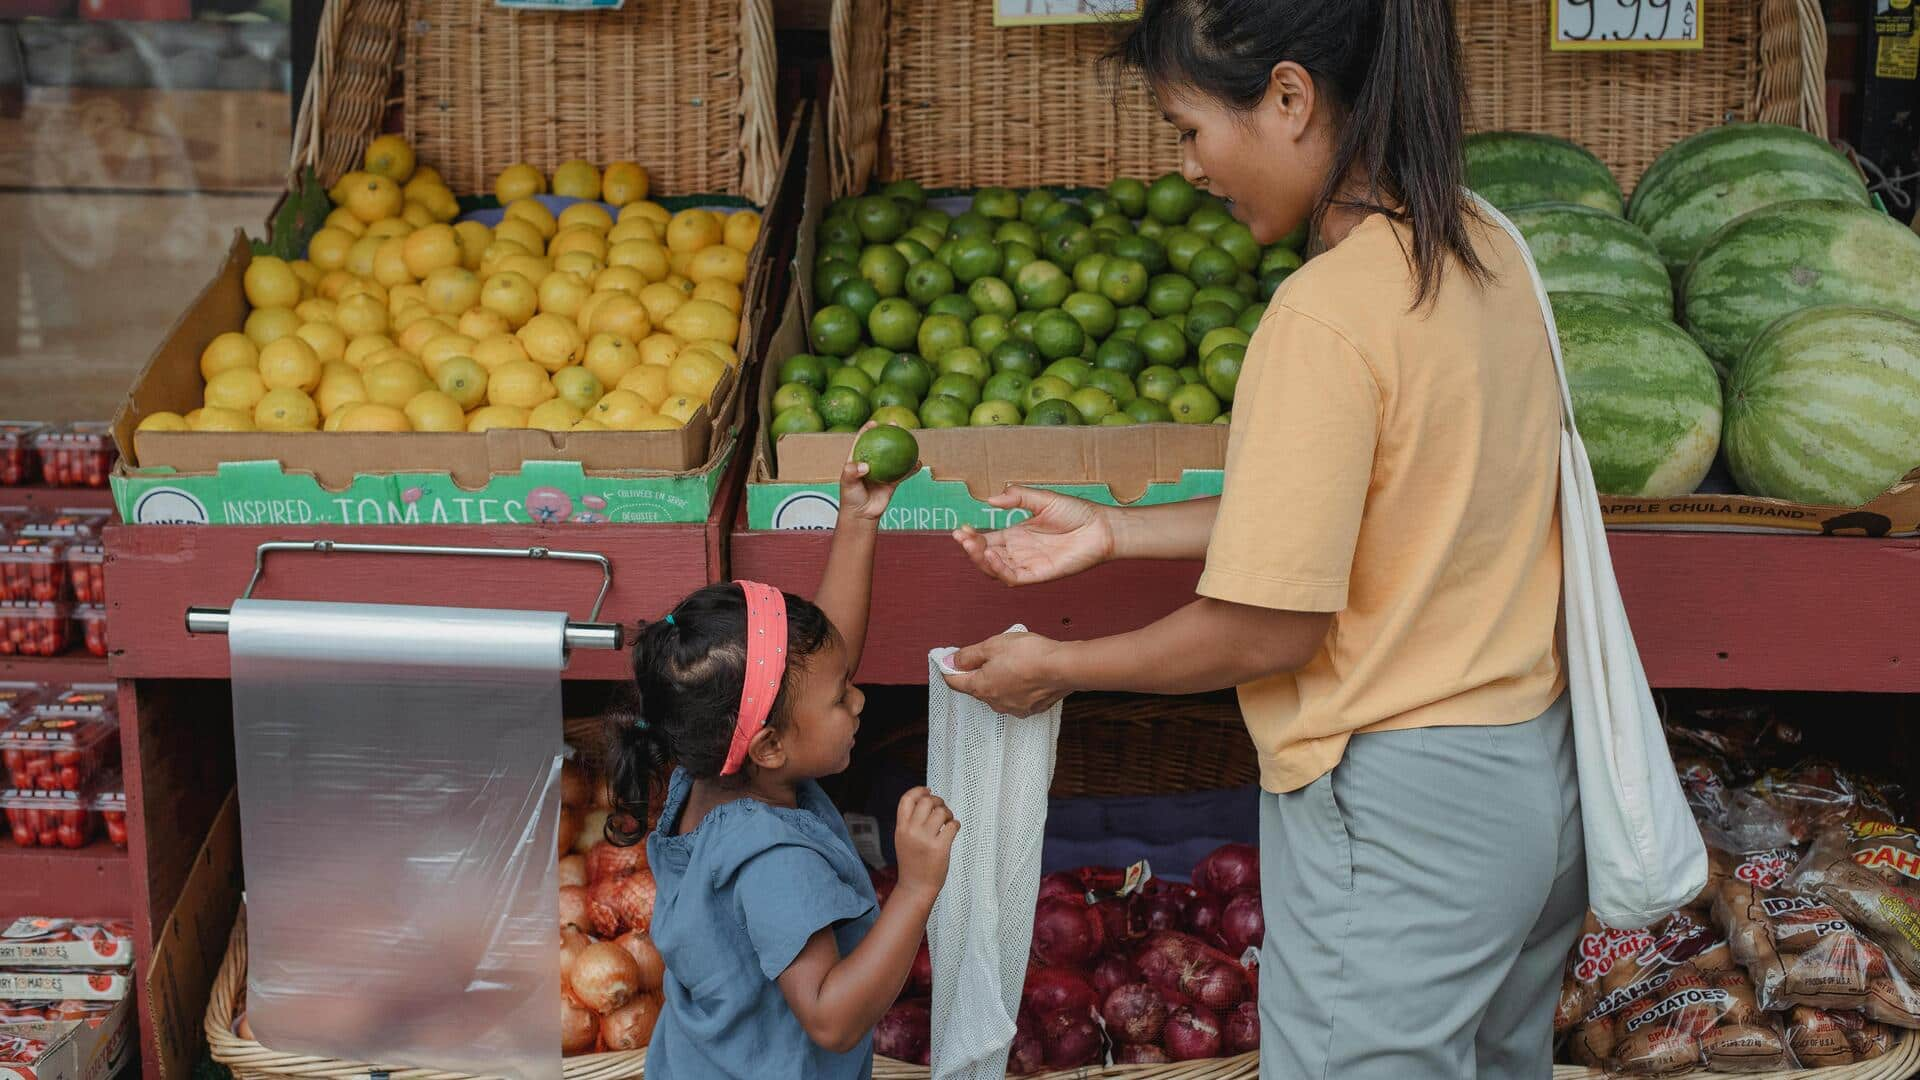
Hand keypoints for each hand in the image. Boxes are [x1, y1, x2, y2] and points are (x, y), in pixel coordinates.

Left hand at [839, 422, 911, 522]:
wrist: (862, 514)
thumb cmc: (850, 498)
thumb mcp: (847, 484)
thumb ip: (852, 473)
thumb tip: (865, 466)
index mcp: (858, 459)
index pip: (862, 440)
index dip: (867, 430)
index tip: (874, 422)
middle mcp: (872, 463)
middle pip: (881, 443)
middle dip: (888, 431)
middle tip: (895, 423)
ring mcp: (883, 471)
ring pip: (894, 456)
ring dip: (903, 446)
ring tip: (910, 438)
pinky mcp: (892, 481)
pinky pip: (904, 473)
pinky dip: (911, 468)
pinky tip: (919, 463)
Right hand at [893, 787, 957, 901]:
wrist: (915, 887)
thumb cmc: (912, 862)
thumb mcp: (903, 839)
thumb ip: (910, 822)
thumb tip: (927, 800)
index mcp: (901, 828)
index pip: (906, 799)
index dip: (918, 790)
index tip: (928, 791)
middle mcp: (912, 832)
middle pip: (926, 801)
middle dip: (938, 801)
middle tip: (941, 809)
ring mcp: (925, 840)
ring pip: (941, 812)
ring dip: (948, 813)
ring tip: (948, 822)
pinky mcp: (940, 848)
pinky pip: (953, 825)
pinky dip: (956, 824)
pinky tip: (953, 830)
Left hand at [941, 631, 1068, 716]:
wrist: (1063, 668)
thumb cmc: (1029, 654)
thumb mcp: (992, 645)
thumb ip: (968, 655)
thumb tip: (950, 662)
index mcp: (981, 687)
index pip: (955, 682)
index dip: (950, 668)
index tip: (951, 659)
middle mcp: (995, 703)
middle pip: (978, 687)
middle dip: (980, 671)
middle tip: (992, 653)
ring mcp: (1014, 708)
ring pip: (998, 693)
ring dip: (1000, 679)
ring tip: (1015, 662)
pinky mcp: (1031, 709)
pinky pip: (1017, 697)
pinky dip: (1018, 687)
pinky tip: (1027, 674)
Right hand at [952, 488, 1114, 586]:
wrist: (1101, 527)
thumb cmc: (1077, 513)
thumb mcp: (1042, 499)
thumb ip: (1017, 498)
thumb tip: (990, 499)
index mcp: (1017, 535)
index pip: (988, 540)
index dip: (972, 537)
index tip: (961, 529)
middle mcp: (1019, 552)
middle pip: (987, 556)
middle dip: (971, 548)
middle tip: (962, 536)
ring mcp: (1028, 564)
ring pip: (996, 570)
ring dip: (981, 559)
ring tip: (973, 545)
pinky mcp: (1039, 575)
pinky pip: (1014, 577)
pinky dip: (999, 569)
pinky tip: (991, 555)